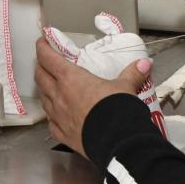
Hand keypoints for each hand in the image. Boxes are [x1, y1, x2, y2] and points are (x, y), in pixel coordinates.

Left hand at [35, 37, 153, 158]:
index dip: (42, 47)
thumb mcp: (125, 87)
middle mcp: (59, 95)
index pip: (47, 58)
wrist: (117, 141)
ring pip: (42, 98)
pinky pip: (51, 122)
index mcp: (70, 79)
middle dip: (40, 67)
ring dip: (44, 90)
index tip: (42, 42)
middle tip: (44, 63)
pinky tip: (55, 116)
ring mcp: (58, 116)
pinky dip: (51, 116)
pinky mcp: (62, 134)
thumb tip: (145, 63)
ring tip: (49, 86)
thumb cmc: (117, 109)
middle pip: (39, 76)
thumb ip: (132, 74)